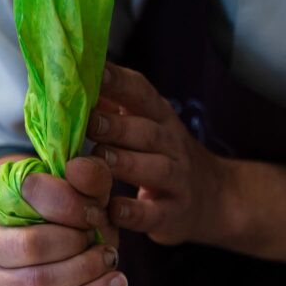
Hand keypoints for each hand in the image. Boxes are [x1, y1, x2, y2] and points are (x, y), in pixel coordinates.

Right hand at [0, 157, 127, 285]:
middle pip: (34, 246)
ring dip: (87, 278)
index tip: (97, 213)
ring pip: (40, 285)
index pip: (30, 193)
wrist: (58, 258)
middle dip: (81, 248)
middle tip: (107, 249)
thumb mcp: (85, 195)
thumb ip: (90, 178)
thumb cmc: (71, 223)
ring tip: (111, 269)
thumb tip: (80, 169)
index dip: (71, 203)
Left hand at [87, 62, 232, 246]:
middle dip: (117, 125)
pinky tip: (112, 210)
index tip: (92, 72)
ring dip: (126, 163)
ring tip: (99, 159)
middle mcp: (171, 144)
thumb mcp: (146, 127)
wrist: (216, 197)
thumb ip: (112, 109)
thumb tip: (69, 84)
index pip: (140, 93)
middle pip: (147, 131)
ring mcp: (176, 180)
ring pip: (154, 168)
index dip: (117, 81)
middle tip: (88, 122)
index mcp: (159, 118)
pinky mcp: (173, 214)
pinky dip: (133, 213)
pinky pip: (154, 213)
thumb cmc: (163, 157)